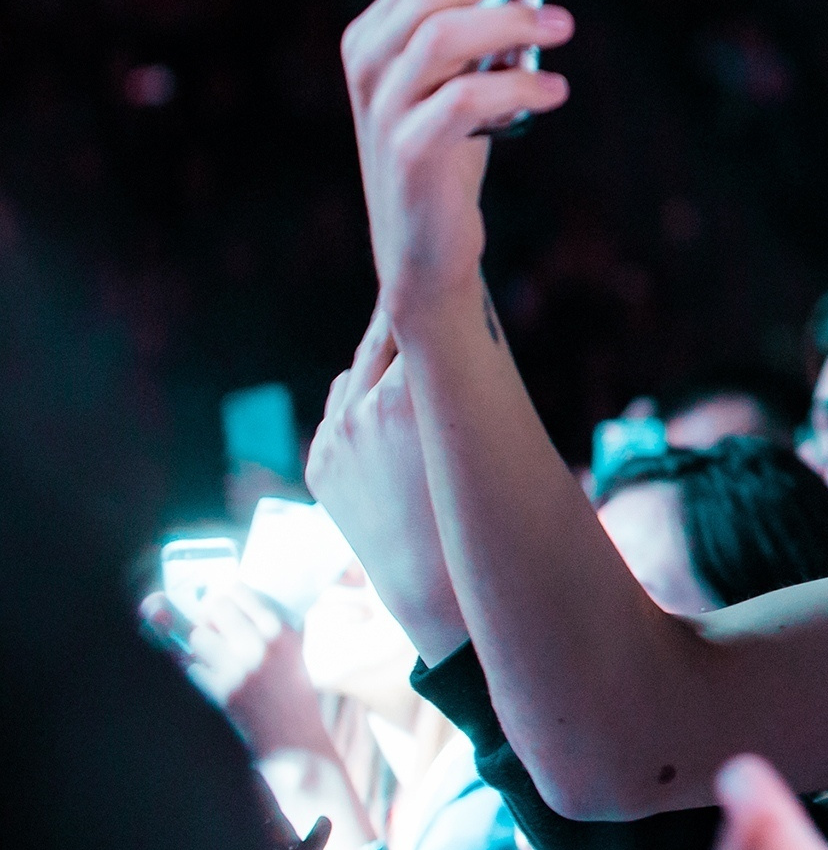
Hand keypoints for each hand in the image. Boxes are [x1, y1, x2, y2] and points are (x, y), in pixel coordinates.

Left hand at [147, 581, 331, 758]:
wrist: (291, 738)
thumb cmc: (292, 691)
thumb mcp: (293, 650)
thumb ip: (267, 625)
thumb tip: (227, 600)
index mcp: (280, 632)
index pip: (237, 592)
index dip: (225, 596)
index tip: (222, 602)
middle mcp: (258, 646)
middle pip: (213, 610)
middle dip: (209, 617)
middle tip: (212, 626)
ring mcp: (235, 670)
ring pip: (197, 638)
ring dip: (201, 645)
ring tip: (215, 657)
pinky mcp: (217, 693)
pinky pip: (191, 668)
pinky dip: (198, 672)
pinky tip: (214, 681)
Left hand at [307, 305, 469, 663]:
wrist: (440, 593)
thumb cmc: (486, 514)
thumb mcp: (485, 434)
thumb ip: (462, 378)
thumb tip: (451, 331)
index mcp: (409, 398)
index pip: (415, 314)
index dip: (427, 283)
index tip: (439, 256)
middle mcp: (359, 411)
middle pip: (382, 335)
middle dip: (408, 316)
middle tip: (431, 288)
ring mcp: (332, 439)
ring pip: (357, 372)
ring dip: (385, 365)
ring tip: (418, 369)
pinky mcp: (318, 463)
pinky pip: (342, 411)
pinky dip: (365, 406)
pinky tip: (393, 423)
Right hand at [341, 0, 572, 316]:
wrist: (425, 247)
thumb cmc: (451, 148)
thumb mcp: (465, 75)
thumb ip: (484, 21)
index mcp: (376, 34)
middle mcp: (369, 62)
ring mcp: (382, 108)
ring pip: (442, 37)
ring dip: (510, 21)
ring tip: (565, 24)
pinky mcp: (408, 152)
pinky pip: (461, 103)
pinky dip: (514, 88)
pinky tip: (555, 88)